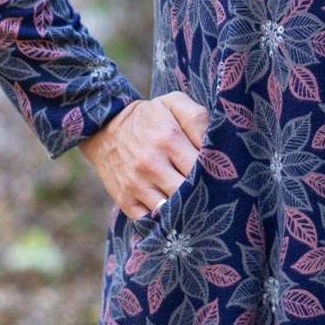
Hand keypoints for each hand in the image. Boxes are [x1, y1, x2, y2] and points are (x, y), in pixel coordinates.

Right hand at [78, 92, 209, 220]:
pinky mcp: (125, 200)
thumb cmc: (149, 117)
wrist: (103, 127)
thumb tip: (214, 142)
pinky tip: (174, 214)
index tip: (220, 175)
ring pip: (171, 209)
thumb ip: (197, 118)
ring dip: (185, 210)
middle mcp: (151, 164)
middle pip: (188, 191)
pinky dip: (164, 221)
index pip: (202, 166)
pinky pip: (150, 220)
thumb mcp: (173, 103)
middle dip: (203, 194)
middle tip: (214, 194)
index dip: (215, 173)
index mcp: (168, 138)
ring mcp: (136, 184)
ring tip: (196, 205)